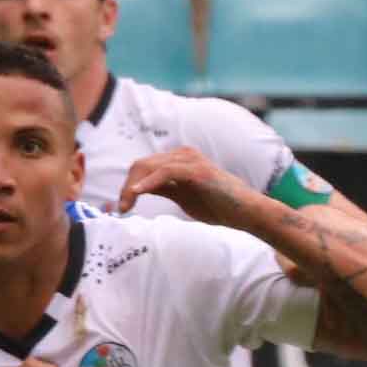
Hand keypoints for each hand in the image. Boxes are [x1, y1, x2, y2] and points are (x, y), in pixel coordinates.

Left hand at [114, 146, 259, 228]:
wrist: (246, 212)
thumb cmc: (218, 205)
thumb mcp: (182, 196)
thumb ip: (163, 188)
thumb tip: (137, 189)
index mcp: (179, 159)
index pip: (143, 167)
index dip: (128, 186)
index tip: (122, 207)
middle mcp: (183, 154)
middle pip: (141, 165)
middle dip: (126, 187)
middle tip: (120, 209)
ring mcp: (190, 160)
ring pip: (149, 167)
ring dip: (132, 187)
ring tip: (125, 206)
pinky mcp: (196, 170)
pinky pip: (165, 173)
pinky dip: (148, 183)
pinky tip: (136, 193)